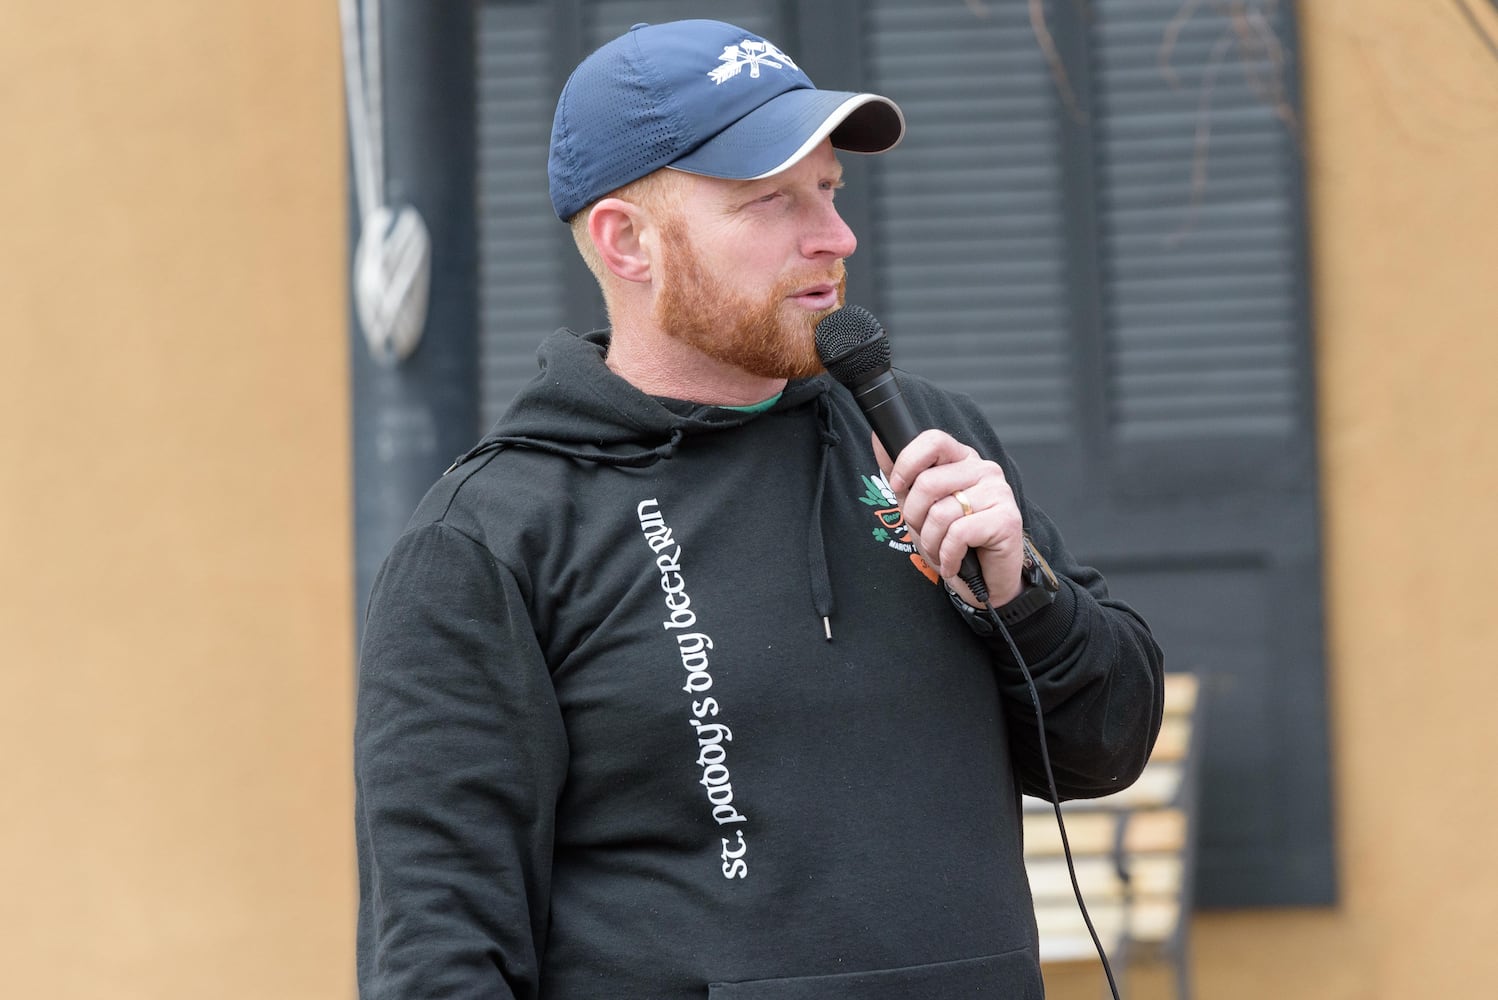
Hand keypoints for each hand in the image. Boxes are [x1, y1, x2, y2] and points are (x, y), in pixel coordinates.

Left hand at [873, 430, 1025, 607]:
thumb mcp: (919, 504)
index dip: (907, 463)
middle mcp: (985, 470)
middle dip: (914, 517)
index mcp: (964, 459)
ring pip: (941, 513)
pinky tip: (953, 562)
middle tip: (925, 532)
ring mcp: (999, 492)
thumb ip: (900, 473)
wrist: (984, 580)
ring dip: (931, 542)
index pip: (934, 441)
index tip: (898, 487)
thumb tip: (879, 441)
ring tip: (940, 551)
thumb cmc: (953, 540)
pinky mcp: (1007, 519)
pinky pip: (958, 534)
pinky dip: (948, 556)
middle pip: (928, 483)